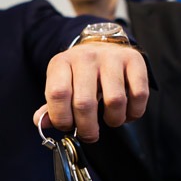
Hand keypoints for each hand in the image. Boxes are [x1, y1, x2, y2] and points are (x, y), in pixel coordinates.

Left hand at [33, 42, 147, 142]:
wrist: (102, 45)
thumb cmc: (79, 73)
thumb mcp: (60, 84)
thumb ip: (52, 105)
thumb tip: (41, 123)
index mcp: (61, 63)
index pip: (58, 94)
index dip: (62, 118)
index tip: (67, 127)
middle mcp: (85, 57)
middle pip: (85, 103)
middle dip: (87, 128)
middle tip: (89, 134)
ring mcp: (111, 57)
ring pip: (115, 101)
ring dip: (113, 120)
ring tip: (109, 120)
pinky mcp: (134, 60)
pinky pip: (139, 95)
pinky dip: (133, 112)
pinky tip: (126, 112)